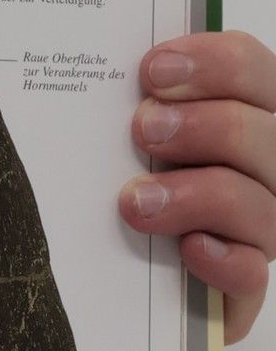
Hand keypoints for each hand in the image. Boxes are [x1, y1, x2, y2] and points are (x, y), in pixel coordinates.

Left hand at [121, 32, 275, 341]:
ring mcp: (259, 229)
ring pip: (263, 205)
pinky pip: (251, 275)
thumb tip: (92, 72)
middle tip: (144, 128)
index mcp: (243, 116)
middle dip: (207, 125)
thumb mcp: (112, 142)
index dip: (216, 63)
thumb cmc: (112, 189)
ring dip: (201, 194)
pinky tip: (189, 248)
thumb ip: (127, 108)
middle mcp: (264, 169)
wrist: (100, 282)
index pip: (254, 71)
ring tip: (137, 200)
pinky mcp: (239, 287)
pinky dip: (224, 260)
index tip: (153, 70)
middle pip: (264, 134)